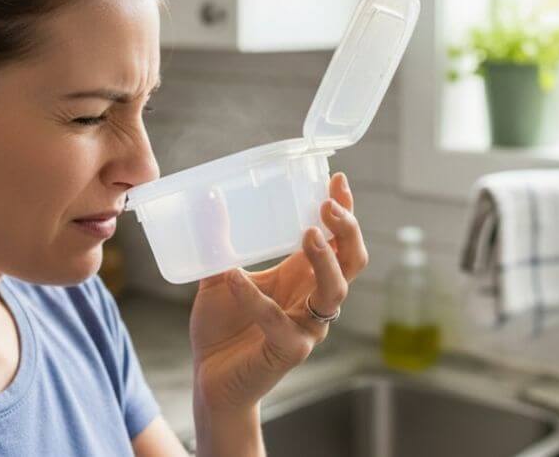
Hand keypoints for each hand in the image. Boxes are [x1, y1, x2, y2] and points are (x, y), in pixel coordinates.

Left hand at [188, 172, 367, 413]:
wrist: (209, 378)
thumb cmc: (222, 328)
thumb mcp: (218, 276)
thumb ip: (217, 243)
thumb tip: (207, 199)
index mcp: (302, 275)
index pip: (336, 239)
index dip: (344, 210)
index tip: (337, 179)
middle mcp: (311, 298)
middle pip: (352, 261)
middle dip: (347, 231)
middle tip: (328, 204)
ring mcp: (306, 326)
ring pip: (334, 291)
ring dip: (325, 260)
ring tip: (306, 234)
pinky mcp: (289, 350)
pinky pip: (277, 320)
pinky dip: (254, 297)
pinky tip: (233, 278)